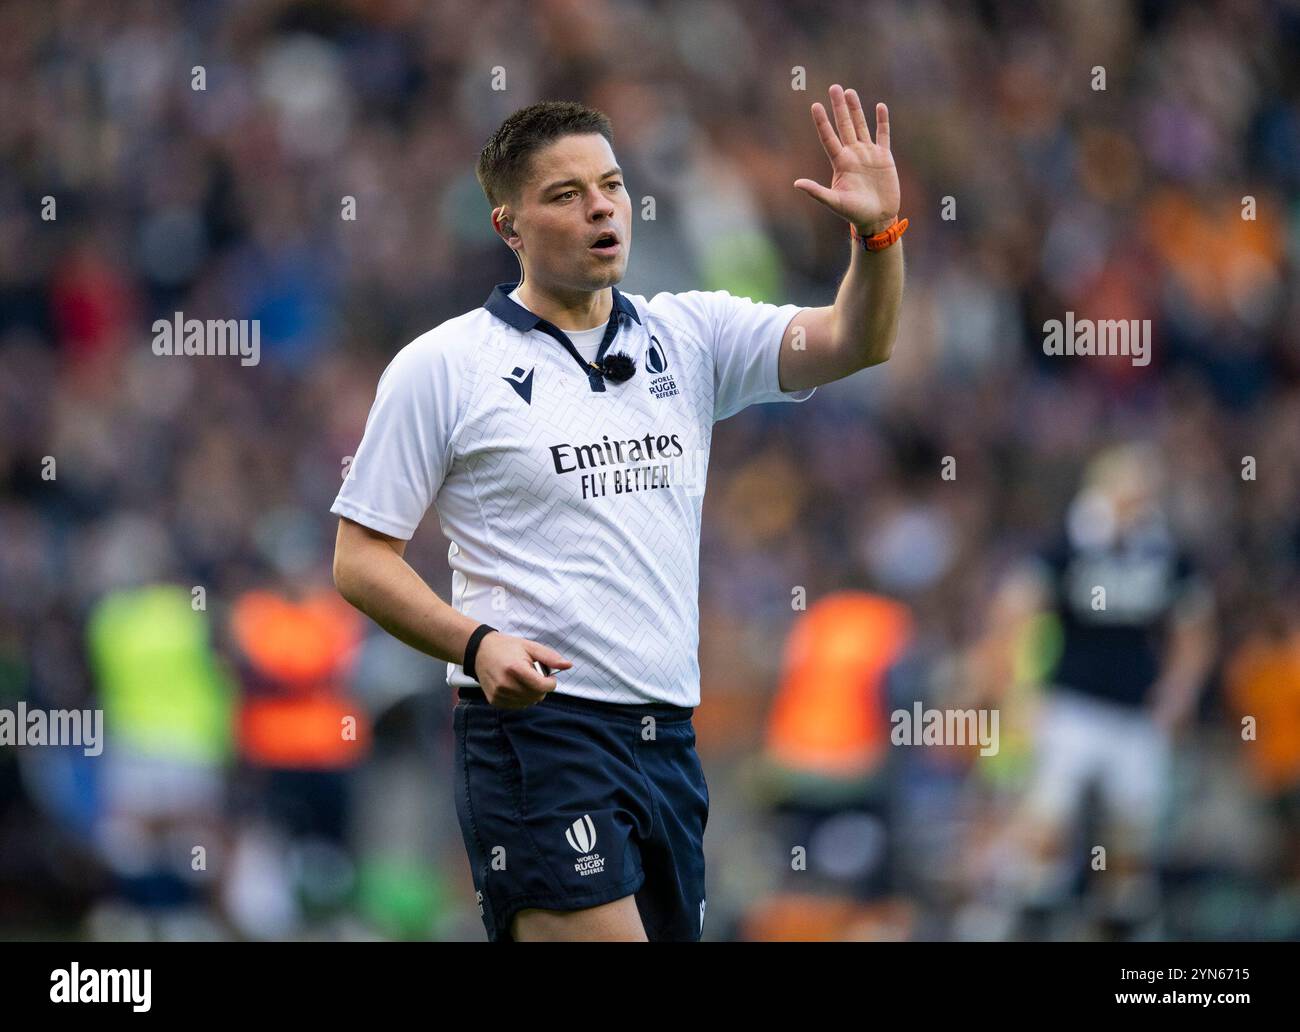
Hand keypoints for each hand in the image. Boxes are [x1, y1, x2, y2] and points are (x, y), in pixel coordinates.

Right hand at [474, 632, 572, 708]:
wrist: (480, 651)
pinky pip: (517, 705)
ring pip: (528, 702)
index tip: (550, 676)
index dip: (551, 683)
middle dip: (541, 687)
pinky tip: (515, 685)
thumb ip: (550, 657)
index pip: (542, 687)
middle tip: (533, 674)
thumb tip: (569, 665)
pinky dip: (521, 697)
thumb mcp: (530, 647)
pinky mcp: (494, 700)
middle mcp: (505, 684)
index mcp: (515, 669)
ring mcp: (498, 694)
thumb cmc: (508, 648)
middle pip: (537, 696)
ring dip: (531, 693)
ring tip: (523, 678)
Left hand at [794, 84, 899, 234]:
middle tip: (834, 87)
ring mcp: (869, 154)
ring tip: (850, 91)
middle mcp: (853, 155)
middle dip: (839, 107)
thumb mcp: (834, 202)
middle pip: (844, 125)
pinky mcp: (884, 158)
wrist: (877, 219)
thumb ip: (817, 192)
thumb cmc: (854, 213)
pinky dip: (882, 121)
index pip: (829, 137)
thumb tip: (796, 184)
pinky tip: (879, 106)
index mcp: (840, 163)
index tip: (815, 105)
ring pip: (861, 126)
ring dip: (856, 109)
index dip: (822, 122)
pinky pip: (883, 135)